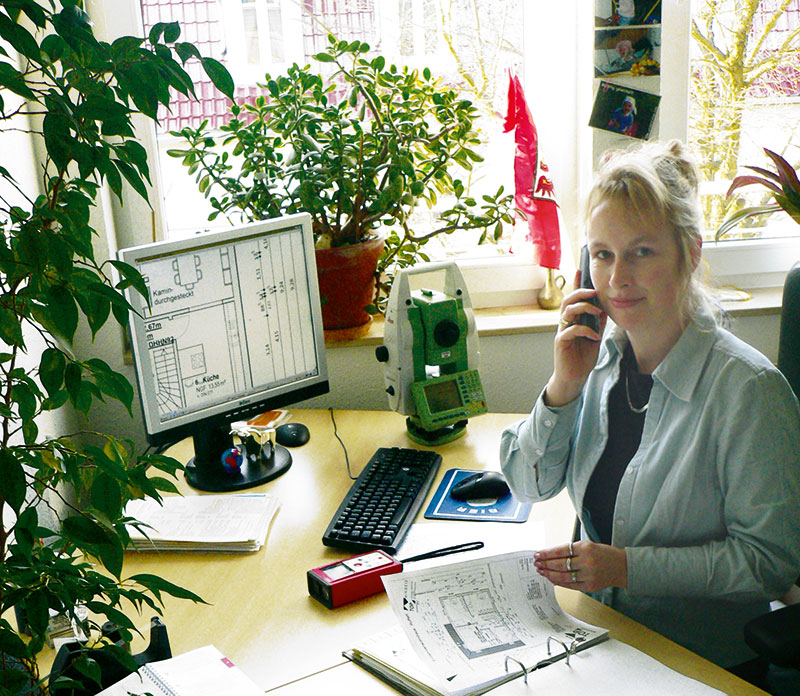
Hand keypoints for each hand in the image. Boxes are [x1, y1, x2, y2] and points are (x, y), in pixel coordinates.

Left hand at [533, 540, 627, 592]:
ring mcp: (589, 575)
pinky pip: (571, 585)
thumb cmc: (604, 554)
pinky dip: (560, 582)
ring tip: (542, 571)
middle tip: (537, 563)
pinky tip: (552, 579)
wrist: (622, 566)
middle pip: (560, 564)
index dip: (547, 553)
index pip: (560, 551)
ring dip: (550, 574)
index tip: (537, 554)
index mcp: (585, 548)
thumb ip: (571, 550)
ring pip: (564, 576)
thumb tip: (551, 556)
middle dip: (546, 564)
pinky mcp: (590, 586)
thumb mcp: (588, 545)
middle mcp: (587, 562)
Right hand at [544, 270, 606, 406]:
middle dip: (581, 293)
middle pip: (568, 300)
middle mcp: (565, 323)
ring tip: (596, 311)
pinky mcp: (561, 342)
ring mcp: (562, 332)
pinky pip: (571, 330)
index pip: (573, 298)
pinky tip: (595, 336)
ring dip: (584, 308)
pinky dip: (585, 330)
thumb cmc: (582, 357)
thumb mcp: (594, 337)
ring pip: (568, 311)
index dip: (575, 284)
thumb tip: (604, 308)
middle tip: (594, 292)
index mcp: (572, 319)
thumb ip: (597, 323)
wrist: (573, 377)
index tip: (579, 270)